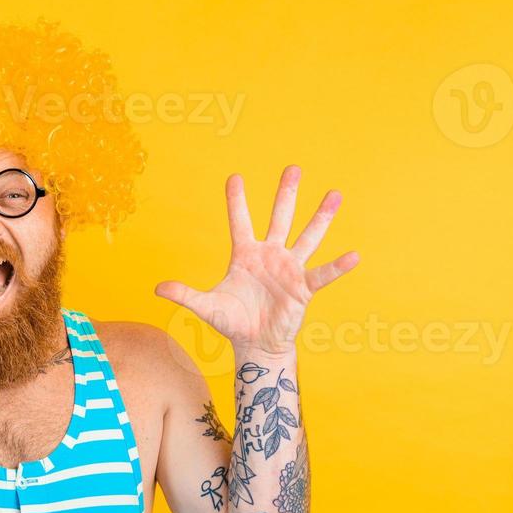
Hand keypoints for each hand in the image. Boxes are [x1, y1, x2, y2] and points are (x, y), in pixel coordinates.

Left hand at [155, 165, 358, 355]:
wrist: (256, 344)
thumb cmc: (233, 322)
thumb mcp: (207, 307)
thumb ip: (185, 295)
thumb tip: (158, 288)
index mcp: (245, 255)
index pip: (240, 222)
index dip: (237, 201)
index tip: (234, 177)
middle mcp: (270, 255)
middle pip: (279, 218)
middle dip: (285, 193)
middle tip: (293, 168)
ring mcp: (289, 269)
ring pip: (307, 237)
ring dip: (321, 217)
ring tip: (334, 194)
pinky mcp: (303, 288)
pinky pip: (322, 274)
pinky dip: (337, 267)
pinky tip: (354, 255)